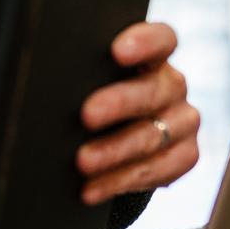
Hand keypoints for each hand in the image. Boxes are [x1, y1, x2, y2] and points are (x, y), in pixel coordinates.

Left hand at [75, 21, 200, 206]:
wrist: (122, 139)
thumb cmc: (98, 96)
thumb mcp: (93, 80)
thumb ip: (84, 73)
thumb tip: (45, 80)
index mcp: (154, 57)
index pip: (161, 40)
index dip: (144, 42)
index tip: (117, 51)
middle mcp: (173, 86)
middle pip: (152, 91)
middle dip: (118, 104)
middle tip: (87, 115)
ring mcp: (183, 121)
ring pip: (152, 137)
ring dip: (114, 152)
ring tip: (83, 161)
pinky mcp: (185, 155)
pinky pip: (156, 171)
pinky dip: (119, 182)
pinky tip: (91, 189)